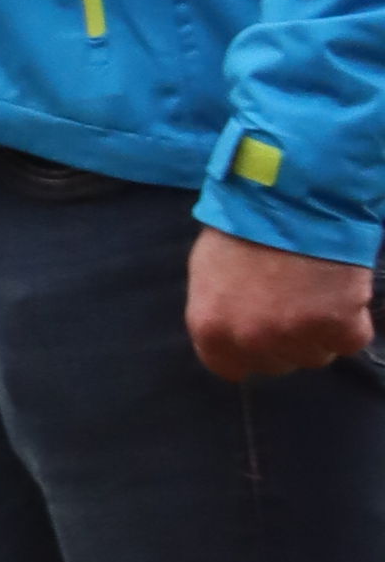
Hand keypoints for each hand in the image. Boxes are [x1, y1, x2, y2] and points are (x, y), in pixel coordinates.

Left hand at [189, 227, 375, 379]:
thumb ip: (219, 308)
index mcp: (212, 329)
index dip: (249, 350)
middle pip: (277, 363)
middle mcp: (251, 341)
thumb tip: (231, 327)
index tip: (262, 331)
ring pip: (316, 355)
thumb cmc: (245, 223)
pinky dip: (351, 318)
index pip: (230, 367)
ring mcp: (297, 337)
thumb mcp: (209, 268)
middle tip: (293, 299)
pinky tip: (340, 288)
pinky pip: (350, 339)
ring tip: (316, 288)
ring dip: (320, 330)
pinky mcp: (339, 326)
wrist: (295, 194)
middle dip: (285, 338)